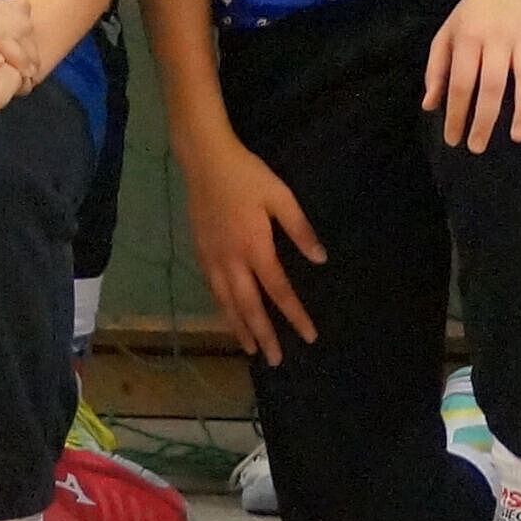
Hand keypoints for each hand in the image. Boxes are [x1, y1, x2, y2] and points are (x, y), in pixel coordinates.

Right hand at [180, 133, 322, 359]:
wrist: (204, 160)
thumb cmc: (247, 175)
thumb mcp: (280, 196)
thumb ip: (300, 229)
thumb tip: (320, 258)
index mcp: (255, 247)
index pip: (279, 290)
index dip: (294, 315)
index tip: (309, 335)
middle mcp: (231, 260)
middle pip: (249, 307)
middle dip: (263, 335)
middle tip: (275, 360)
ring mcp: (212, 258)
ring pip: (226, 303)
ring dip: (239, 328)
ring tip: (250, 349)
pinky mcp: (200, 253)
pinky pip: (212, 290)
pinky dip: (221, 309)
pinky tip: (227, 316)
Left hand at [424, 0, 520, 152]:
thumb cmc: (473, 15)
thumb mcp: (447, 34)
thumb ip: (437, 69)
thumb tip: (430, 105)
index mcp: (469, 37)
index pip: (462, 81)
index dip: (457, 113)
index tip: (454, 138)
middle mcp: (498, 38)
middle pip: (493, 84)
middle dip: (485, 119)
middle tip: (478, 146)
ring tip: (517, 136)